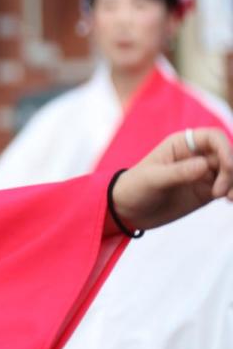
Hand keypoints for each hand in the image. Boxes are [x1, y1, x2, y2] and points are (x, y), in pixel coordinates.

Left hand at [111, 128, 232, 232]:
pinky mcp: (207, 191)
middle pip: (227, 156)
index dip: (226, 149)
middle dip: (231, 172)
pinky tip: (230, 201)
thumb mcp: (152, 180)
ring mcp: (204, 174)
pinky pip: (228, 188)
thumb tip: (205, 165)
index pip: (214, 138)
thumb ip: (178, 172)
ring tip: (229, 199)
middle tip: (220, 193)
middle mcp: (197, 156)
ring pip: (231, 173)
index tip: (227, 167)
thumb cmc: (134, 188)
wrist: (126, 210)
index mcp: (182, 144)